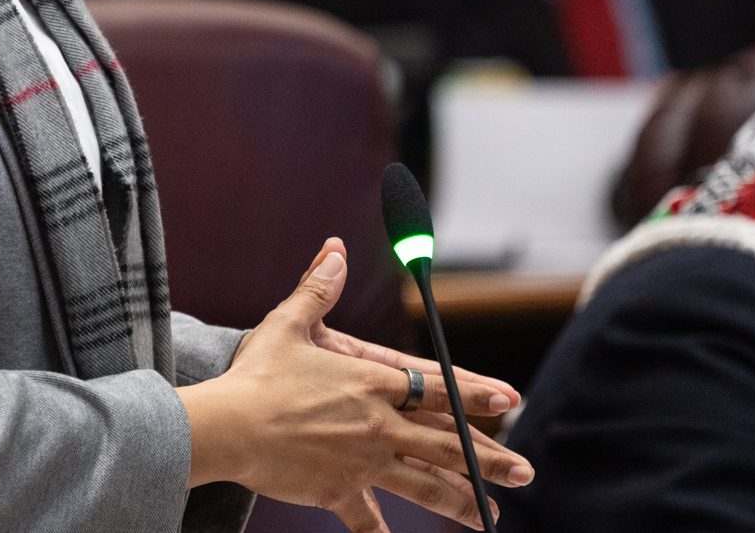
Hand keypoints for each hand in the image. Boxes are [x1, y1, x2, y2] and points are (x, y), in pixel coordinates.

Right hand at [177, 241, 532, 531]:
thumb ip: (317, 289)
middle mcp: (377, 425)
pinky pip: (368, 519)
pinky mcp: (338, 491)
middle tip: (525, 471)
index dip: (476, 394)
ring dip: (461, 500)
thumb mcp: (288, 324)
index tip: (511, 401)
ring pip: (424, 485)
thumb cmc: (256, 374)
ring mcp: (362, 462)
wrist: (229, 427)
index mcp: (370, 382)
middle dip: (490, 458)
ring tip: (491, 515)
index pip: (437, 387)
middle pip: (446, 443)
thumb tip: (334, 248)